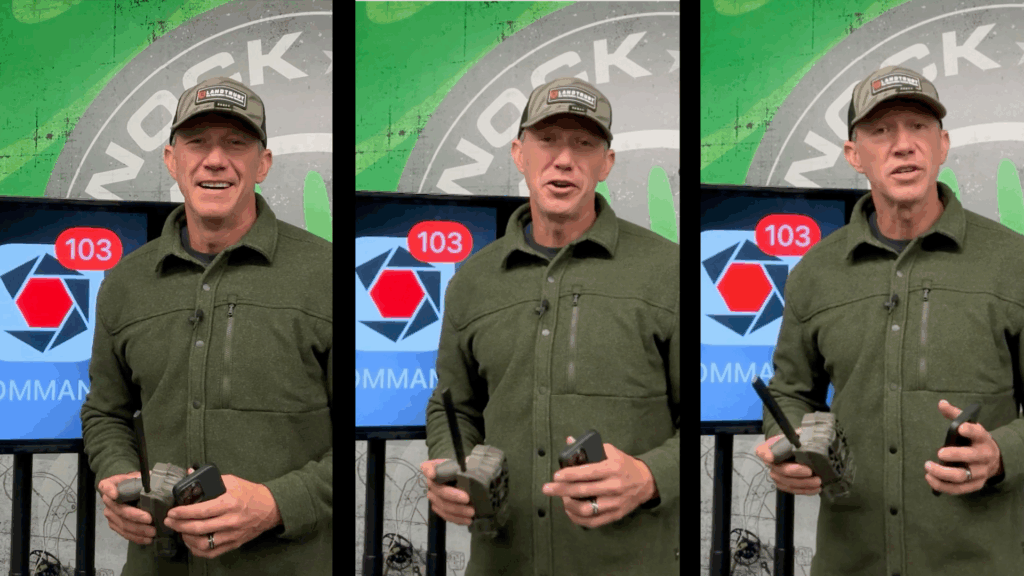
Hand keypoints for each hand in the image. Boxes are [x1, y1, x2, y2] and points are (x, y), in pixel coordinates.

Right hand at [98, 470, 156, 545]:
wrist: (134, 490)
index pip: (105, 486)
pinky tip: (147, 539)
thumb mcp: (140, 476)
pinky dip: (136, 537)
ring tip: (152, 532)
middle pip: (119, 510)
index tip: (116, 495)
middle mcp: (108, 500)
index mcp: (111, 485)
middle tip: (150, 519)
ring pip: (122, 524)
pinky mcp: (114, 524)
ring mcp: (110, 514)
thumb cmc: (138, 482)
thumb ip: (144, 479)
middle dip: (135, 516)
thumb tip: (156, 482)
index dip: (109, 490)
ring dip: (138, 530)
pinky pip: (124, 533)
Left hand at [163, 468, 279, 558]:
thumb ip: (211, 480)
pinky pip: (211, 552)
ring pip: (203, 543)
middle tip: (169, 521)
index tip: (172, 512)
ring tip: (180, 531)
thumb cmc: (250, 493)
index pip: (202, 510)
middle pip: (199, 528)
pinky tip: (191, 542)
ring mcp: (232, 534)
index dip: (183, 512)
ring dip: (187, 538)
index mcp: (229, 503)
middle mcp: (230, 521)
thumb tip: (189, 473)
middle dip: (179, 525)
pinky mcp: (233, 543)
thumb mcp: (233, 481)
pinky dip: (197, 550)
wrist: (271, 508)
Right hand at [420, 459, 474, 525]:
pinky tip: (467, 520)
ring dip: (457, 510)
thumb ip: (466, 466)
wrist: (470, 482)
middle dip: (452, 495)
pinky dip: (457, 519)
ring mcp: (434, 496)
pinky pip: (446, 516)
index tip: (433, 474)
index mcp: (436, 468)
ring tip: (472, 512)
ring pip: (442, 505)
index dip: (429, 471)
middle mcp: (432, 482)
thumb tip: (470, 469)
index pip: (427, 467)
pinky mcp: (440, 509)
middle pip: (438, 490)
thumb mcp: (468, 465)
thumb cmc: (467, 471)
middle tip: (467, 498)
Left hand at [542, 436, 655, 527]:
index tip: (556, 475)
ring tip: (561, 499)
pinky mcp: (615, 515)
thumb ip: (590, 449)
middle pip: (583, 491)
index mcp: (613, 468)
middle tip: (547, 488)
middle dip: (562, 490)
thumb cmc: (624, 465)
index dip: (570, 474)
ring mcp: (615, 503)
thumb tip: (568, 441)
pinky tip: (570, 511)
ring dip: (569, 505)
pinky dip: (578, 518)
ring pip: (587, 509)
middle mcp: (614, 487)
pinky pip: (593, 521)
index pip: (588, 472)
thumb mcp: (611, 452)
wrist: (646, 482)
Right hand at [754, 428, 821, 495]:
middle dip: (795, 472)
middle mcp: (769, 464)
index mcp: (768, 449)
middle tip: (810, 471)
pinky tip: (816, 488)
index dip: (766, 455)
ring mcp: (776, 475)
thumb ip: (798, 436)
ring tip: (818, 481)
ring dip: (804, 484)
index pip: (762, 452)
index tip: (771, 457)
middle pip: (780, 470)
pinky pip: (793, 490)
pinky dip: (806, 490)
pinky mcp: (784, 485)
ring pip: (787, 483)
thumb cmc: (794, 442)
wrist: (795, 450)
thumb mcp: (795, 436)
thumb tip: (806, 436)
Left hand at [925, 399, 1003, 494]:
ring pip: (962, 477)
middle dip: (955, 455)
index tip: (960, 428)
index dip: (970, 431)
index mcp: (982, 439)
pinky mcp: (975, 485)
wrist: (993, 459)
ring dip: (943, 473)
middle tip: (939, 453)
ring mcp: (980, 472)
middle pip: (971, 457)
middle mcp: (983, 456)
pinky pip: (958, 489)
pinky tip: (930, 478)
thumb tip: (941, 403)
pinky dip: (943, 486)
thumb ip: (955, 415)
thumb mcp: (969, 425)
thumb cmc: (974, 440)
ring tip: (928, 467)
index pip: (978, 434)